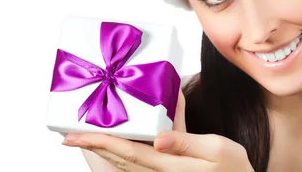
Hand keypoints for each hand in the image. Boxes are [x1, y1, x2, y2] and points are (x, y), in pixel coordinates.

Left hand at [63, 89, 253, 171]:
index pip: (126, 150)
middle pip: (118, 159)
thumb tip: (158, 138)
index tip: (74, 134)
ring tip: (84, 138)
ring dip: (101, 152)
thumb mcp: (216, 149)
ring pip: (123, 164)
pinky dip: (119, 155)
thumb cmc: (233, 167)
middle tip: (68, 135)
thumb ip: (185, 142)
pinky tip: (114, 146)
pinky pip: (135, 166)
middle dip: (92, 147)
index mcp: (168, 165)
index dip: (98, 142)